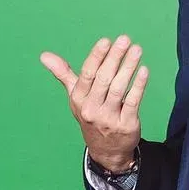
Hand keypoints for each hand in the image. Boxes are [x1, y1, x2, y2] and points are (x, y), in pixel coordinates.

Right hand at [40, 34, 148, 170]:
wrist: (106, 150)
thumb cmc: (91, 115)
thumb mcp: (76, 97)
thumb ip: (64, 74)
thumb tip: (44, 55)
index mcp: (79, 99)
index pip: (87, 74)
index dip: (96, 57)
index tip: (106, 40)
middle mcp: (91, 108)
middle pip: (103, 79)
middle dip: (114, 57)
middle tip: (125, 39)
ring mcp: (108, 118)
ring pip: (118, 88)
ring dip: (128, 67)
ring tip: (137, 49)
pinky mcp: (125, 124)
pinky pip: (132, 102)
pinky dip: (139, 86)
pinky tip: (144, 70)